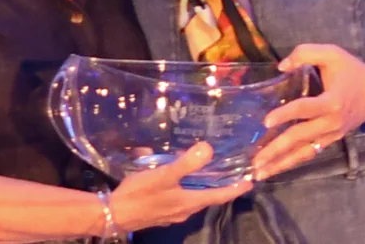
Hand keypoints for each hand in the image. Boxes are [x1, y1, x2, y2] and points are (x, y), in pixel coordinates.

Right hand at [110, 142, 252, 231]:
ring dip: (202, 186)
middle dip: (220, 185)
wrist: (113, 214)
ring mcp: (171, 212)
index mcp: (190, 202)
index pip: (220, 196)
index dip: (236, 189)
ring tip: (206, 169)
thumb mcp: (164, 176)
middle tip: (230, 170)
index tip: (250, 181)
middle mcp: (184, 210)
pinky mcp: (160, 211)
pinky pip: (179, 197)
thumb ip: (186, 163)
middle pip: (208, 197)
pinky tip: (178, 176)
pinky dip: (185, 187)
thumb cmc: (140, 195)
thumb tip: (209, 149)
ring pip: (193, 197)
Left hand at [252, 44, 364, 179]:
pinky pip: (310, 153)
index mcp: (331, 101)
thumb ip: (305, 53)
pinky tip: (275, 168)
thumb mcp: (332, 53)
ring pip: (303, 152)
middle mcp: (331, 123)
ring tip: (259, 173)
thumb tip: (281, 66)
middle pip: (300, 138)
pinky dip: (292, 162)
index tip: (266, 122)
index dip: (285, 114)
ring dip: (281, 164)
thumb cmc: (353, 71)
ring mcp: (331, 135)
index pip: (305, 109)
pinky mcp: (331, 140)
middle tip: (254, 161)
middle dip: (276, 150)